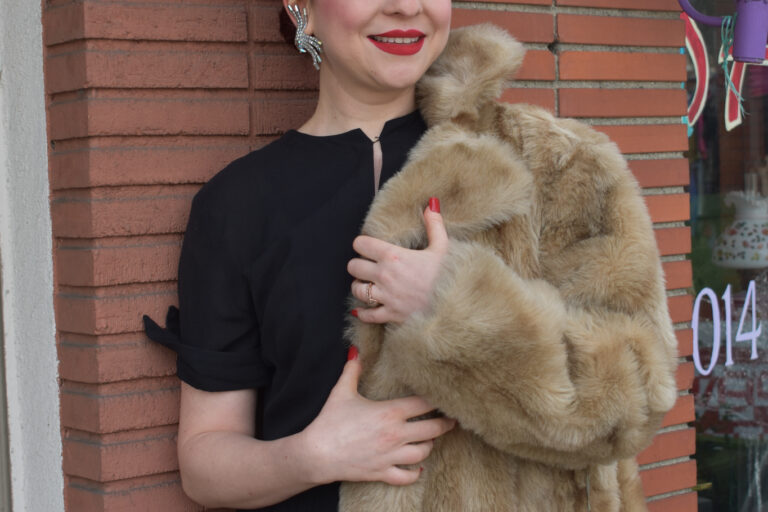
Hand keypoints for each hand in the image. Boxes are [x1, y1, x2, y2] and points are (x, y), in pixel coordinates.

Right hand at [300, 357, 455, 485]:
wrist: (316, 454)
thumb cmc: (329, 421)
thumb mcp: (341, 392)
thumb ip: (352, 370)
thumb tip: (355, 351)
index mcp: (389, 413)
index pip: (423, 404)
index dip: (436, 400)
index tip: (444, 397)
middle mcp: (395, 435)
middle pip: (432, 429)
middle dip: (445, 424)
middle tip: (451, 419)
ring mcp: (390, 456)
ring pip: (423, 453)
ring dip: (429, 445)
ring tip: (430, 439)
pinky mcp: (382, 472)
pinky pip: (408, 476)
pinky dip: (416, 472)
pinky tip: (417, 466)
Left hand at [347, 198, 447, 323]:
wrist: (455, 305)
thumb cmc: (449, 275)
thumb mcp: (442, 247)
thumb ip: (434, 225)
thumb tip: (431, 204)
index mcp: (393, 256)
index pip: (361, 244)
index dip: (363, 244)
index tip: (369, 247)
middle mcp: (385, 275)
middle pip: (353, 266)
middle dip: (359, 265)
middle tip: (368, 266)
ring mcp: (386, 296)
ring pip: (357, 289)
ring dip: (361, 286)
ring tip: (369, 285)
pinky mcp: (390, 314)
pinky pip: (367, 314)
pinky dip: (364, 312)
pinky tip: (364, 309)